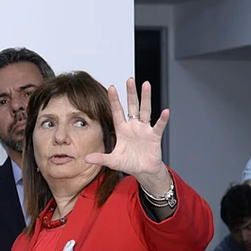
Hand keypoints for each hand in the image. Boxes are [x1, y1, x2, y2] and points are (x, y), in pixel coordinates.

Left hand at [83, 78, 170, 193]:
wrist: (143, 171)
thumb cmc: (129, 163)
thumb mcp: (112, 161)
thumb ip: (100, 158)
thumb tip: (86, 159)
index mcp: (122, 130)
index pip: (117, 111)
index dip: (114, 100)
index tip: (111, 87)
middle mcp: (134, 126)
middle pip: (132, 106)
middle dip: (130, 93)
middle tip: (129, 80)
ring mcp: (144, 129)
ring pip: (145, 110)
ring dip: (146, 98)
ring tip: (146, 85)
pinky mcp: (154, 136)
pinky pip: (158, 126)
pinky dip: (162, 120)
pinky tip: (165, 112)